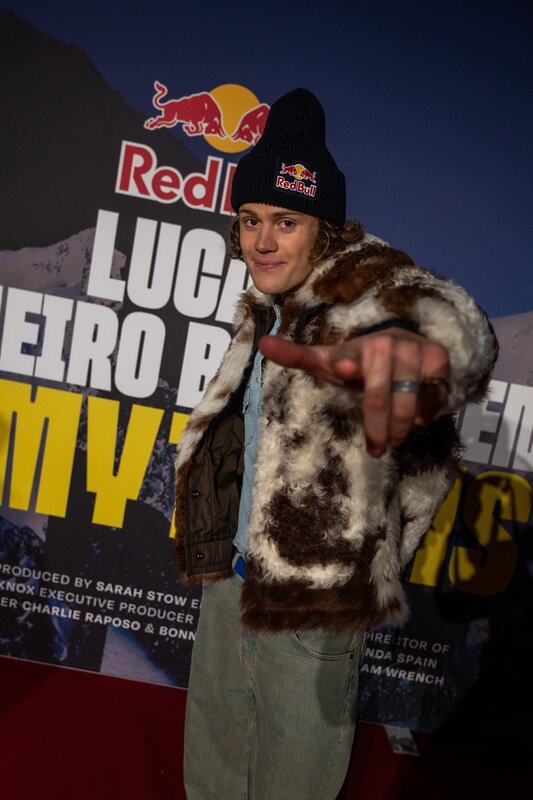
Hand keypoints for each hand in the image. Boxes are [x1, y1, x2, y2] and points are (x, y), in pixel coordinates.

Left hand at [259, 328, 449, 456]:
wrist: (406, 347)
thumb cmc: (361, 362)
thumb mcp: (328, 361)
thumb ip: (297, 356)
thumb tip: (262, 342)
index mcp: (354, 349)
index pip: (347, 357)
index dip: (345, 363)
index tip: (341, 368)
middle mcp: (383, 344)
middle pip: (377, 398)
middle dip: (377, 429)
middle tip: (378, 448)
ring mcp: (412, 349)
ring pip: (406, 404)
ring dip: (400, 429)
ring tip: (395, 439)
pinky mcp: (438, 358)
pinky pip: (432, 398)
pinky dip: (425, 414)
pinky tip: (418, 414)